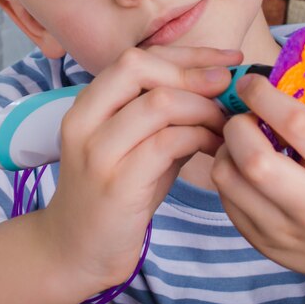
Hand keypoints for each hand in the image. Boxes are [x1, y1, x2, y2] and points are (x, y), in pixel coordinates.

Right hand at [41, 45, 241, 295]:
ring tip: (225, 123)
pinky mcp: (116, 185)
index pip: (138, 56)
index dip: (188, 53)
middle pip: (138, 66)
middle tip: (227, 88)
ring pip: (158, 103)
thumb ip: (167, 113)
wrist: (76, 250)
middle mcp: (84, 119)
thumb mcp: (137, 142)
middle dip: (193, 72)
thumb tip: (219, 85)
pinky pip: (167, 142)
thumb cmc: (117, 190)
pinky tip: (216, 146)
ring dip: (203, 108)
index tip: (228, 59)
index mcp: (88, 103)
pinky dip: (200, 136)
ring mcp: (97, 152)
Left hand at [211, 74, 304, 287]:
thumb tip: (277, 98)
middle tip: (246, 116)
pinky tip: (248, 166)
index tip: (250, 83)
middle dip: (239, 125)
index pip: (297, 125)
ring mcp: (288, 233)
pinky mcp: (266, 245)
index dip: (264, 95)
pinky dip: (230, 173)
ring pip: (229, 181)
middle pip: (255, 161)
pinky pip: (227, 200)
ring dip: (227, 149)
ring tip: (245, 140)